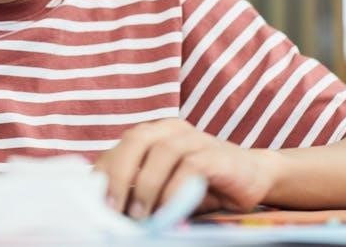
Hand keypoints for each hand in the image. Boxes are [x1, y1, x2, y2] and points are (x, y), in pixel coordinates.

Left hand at [94, 119, 280, 218]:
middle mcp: (172, 129)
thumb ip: (139, 189)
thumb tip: (106, 208)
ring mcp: (196, 138)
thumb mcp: (164, 187)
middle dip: (118, 174)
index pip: (120, 146)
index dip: (104, 171)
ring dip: (146, 187)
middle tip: (111, 208)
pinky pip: (190, 166)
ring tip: (140, 217)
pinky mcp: (216, 154)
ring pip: (161, 152)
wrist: (254, 177)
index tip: (91, 200)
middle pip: (135, 140)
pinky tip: (169, 212)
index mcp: (154, 133)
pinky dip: (175, 191)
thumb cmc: (202, 185)